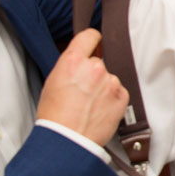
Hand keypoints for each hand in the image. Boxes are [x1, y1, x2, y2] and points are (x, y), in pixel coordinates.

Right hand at [35, 28, 128, 144]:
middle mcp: (94, 67)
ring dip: (103, 87)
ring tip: (89, 105)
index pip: (89, 36)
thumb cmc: (55, 116)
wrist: (68, 140)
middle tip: (83, 91)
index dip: (91, 39)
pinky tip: (99, 110)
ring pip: (109, 78)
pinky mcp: (122, 96)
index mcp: (73, 61)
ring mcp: (110, 81)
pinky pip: (118, 91)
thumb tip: (77, 63)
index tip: (94, 42)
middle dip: (92, 73)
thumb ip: (69, 67)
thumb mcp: (52, 82)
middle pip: (98, 62)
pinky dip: (111, 99)